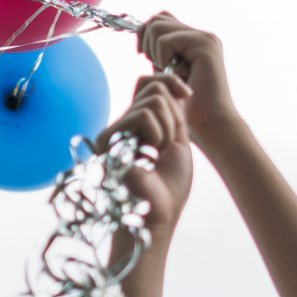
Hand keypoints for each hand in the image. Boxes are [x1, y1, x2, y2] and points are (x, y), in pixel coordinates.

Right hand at [96, 70, 193, 232]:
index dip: (170, 81)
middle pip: (153, 87)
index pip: (149, 83)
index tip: (187, 94)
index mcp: (137, 124)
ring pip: (152, 100)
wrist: (159, 215)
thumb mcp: (177, 140)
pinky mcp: (109, 139)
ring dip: (167, 129)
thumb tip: (171, 85)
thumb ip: (172, 112)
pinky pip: (143, 116)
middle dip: (172, 115)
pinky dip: (158, 134)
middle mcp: (122, 124)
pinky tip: (149, 155)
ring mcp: (114, 130)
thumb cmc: (169, 186)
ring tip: (158, 153)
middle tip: (167, 145)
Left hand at [137, 12, 237, 143]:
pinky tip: (174, 73)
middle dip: (146, 40)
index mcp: (195, 41)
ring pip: (157, 25)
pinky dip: (161, 58)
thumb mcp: (167, 74)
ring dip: (153, 50)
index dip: (146, 34)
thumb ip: (159, 53)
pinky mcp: (205, 44)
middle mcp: (202, 36)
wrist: (209, 124)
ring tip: (167, 70)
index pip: (161, 19)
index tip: (144, 56)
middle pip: (158, 18)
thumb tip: (142, 33)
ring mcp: (205, 38)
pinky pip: (165, 40)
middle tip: (156, 65)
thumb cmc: (187, 108)